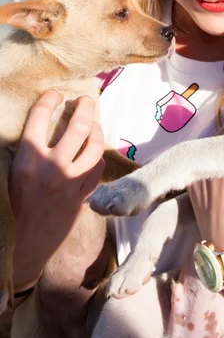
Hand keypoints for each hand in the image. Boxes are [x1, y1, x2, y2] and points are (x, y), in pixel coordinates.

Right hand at [10, 89, 104, 290]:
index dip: (49, 100)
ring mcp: (71, 182)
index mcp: (28, 159)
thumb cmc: (16, 207)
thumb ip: (25, 152)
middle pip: (77, 127)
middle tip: (86, 100)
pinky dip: (97, 159)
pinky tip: (93, 155)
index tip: (55, 94)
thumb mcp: (12, 175)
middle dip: (85, 107)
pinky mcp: (83, 195)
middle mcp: (52, 167)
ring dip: (96, 132)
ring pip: (94, 147)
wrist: (27, 244)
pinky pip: (97, 170)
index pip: (39, 118)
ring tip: (94, 126)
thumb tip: (39, 128)